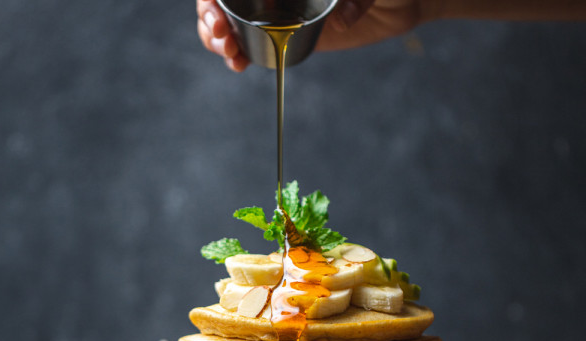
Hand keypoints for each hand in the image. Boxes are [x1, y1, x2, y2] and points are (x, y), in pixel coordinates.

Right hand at [196, 0, 427, 71]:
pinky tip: (237, 63)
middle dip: (211, 14)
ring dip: (216, 36)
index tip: (220, 7)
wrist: (399, 2)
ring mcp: (274, 7)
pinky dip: (235, 53)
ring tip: (229, 52)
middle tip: (222, 34)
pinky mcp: (281, 32)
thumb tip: (340, 21)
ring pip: (228, 17)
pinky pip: (248, 41)